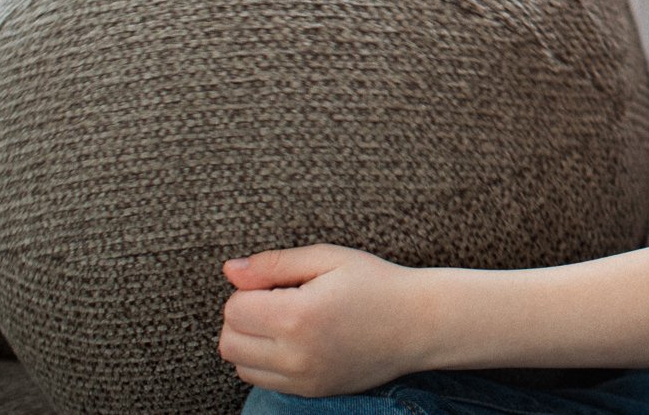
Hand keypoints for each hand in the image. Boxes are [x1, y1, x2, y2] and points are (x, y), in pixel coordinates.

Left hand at [218, 246, 431, 396]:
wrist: (419, 323)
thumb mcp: (329, 258)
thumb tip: (230, 270)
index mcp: (299, 315)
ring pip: (240, 364)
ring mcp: (303, 378)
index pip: (234, 308)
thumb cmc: (376, 283)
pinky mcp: (310, 391)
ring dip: (251, 341)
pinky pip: (262, 381)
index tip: (282, 282)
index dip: (251, 289)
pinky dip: (265, 361)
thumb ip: (275, 263)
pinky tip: (294, 340)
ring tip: (286, 321)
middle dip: (244, 316)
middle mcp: (296, 354)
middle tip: (279, 299)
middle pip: (229, 341)